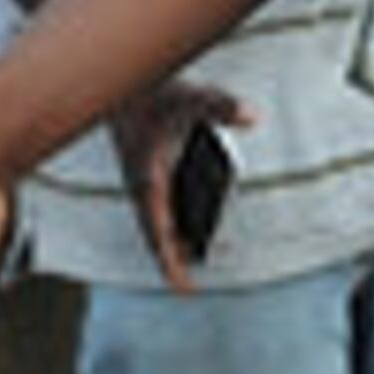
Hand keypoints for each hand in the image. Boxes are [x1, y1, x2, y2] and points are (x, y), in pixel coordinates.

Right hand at [105, 81, 248, 289]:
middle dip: (169, 260)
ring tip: (190, 262)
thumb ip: (220, 106)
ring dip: (170, 243)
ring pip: (154, 223)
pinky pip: (157, 209)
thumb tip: (253, 116)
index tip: (182, 289)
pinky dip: (169, 224)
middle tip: (186, 287)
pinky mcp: (147, 173)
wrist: (120, 83)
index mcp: (148, 178)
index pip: (157, 230)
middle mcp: (143, 185)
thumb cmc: (153, 92)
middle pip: (154, 234)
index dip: (169, 262)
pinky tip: (189, 228)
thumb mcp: (188, 97)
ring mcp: (143, 181)